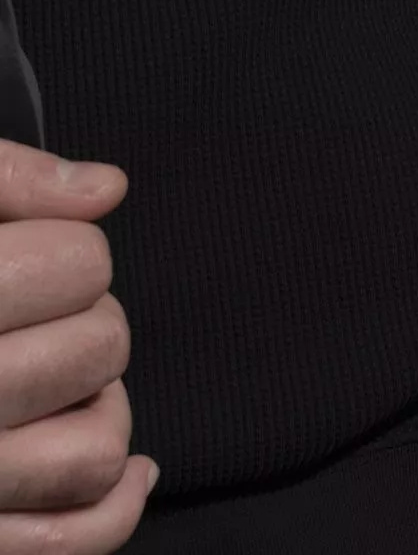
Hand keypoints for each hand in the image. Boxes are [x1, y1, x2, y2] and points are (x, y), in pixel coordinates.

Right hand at [0, 143, 154, 551]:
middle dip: (85, 320)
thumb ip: (6, 181)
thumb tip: (104, 188)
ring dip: (95, 408)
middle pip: (100, 346)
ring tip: (49, 386)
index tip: (24, 258)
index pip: (80, 264)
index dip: (67, 250)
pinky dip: (112, 507)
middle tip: (29, 324)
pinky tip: (123, 470)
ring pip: (95, 448)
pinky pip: (70, 541)